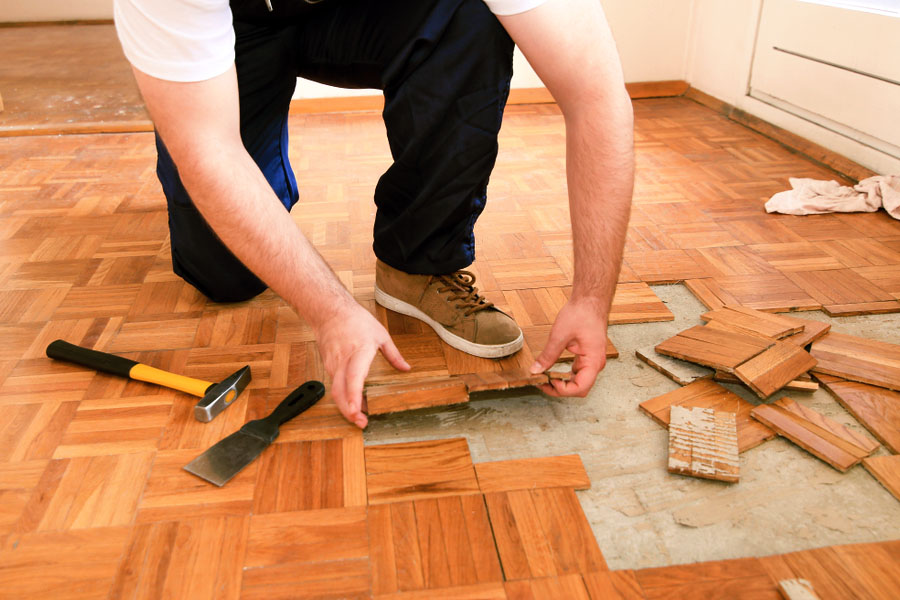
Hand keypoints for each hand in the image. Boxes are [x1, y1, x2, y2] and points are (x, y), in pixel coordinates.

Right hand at [315, 304, 409, 427]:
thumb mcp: (380, 334)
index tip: (356, 411)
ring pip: (336, 391)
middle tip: (362, 423)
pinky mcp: (329, 367)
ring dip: (346, 406)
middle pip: (340, 392)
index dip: (354, 396)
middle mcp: (343, 361)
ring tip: (361, 416)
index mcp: (358, 352)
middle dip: (349, 411)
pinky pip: (335, 385)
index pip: (354, 377)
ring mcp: (333, 365)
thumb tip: (406, 368)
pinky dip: (344, 396)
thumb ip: (394, 354)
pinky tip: (354, 402)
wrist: (329, 311)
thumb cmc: (355, 320)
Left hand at [529, 297, 608, 396]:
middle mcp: (596, 364)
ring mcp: (593, 361)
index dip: (562, 390)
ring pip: (579, 382)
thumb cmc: (581, 313)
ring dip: (563, 383)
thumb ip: (548, 355)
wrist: (590, 300)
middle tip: (542, 382)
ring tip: (545, 378)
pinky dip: (565, 375)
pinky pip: (578, 372)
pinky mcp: (588, 357)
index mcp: (593, 361)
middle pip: (580, 388)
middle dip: (561, 389)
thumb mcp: (559, 335)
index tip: (547, 381)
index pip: (580, 388)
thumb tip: (536, 370)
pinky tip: (553, 371)